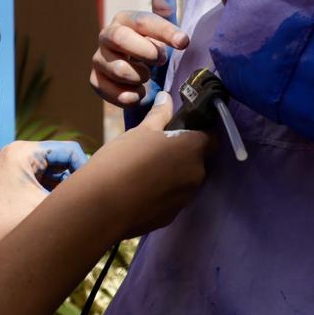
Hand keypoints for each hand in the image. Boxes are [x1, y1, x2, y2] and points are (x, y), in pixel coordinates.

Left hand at [0, 140, 87, 258]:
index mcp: (25, 151)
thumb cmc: (3, 225)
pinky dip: (52, 192)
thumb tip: (96, 192)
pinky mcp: (15, 177)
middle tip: (80, 203)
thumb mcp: (43, 208)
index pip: (69, 149)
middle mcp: (20, 151)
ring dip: (63, 188)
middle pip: (62, 159)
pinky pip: (42, 179)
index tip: (89, 193)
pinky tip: (55, 211)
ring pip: (54, 170)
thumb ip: (72, 196)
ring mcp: (16, 164)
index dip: (84, 169)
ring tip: (66, 209)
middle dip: (73, 180)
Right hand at [64, 93, 210, 240]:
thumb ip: (159, 115)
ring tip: (146, 171)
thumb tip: (167, 98)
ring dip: (174, 174)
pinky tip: (141, 191)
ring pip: (186, 181)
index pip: (211, 137)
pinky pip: (173, 199)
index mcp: (191, 149)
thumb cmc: (121, 160)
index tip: (183, 128)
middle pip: (198, 160)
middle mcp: (196, 175)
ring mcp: (185, 199)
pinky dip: (163, 194)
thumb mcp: (139, 132)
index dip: (200, 131)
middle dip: (184, 154)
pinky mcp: (172, 217)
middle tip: (158, 149)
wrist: (102, 207)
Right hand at [90, 0, 188, 107]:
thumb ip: (164, 7)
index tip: (184, 42)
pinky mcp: (95, 80)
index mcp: (125, 19)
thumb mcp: (163, 31)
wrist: (143, 82)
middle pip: (121, 38)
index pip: (143, 20)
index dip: (165, 31)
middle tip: (161, 62)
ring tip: (149, 80)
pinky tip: (138, 95)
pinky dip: (126, 95)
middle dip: (145, 51)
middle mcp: (107, 35)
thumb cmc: (154, 50)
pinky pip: (107, 89)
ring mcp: (99, 58)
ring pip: (117, 68)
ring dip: (140, 76)